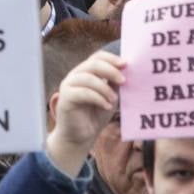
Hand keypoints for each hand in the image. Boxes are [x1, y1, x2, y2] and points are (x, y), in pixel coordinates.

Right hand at [47, 51, 124, 177]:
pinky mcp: (65, 98)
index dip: (112, 59)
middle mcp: (75, 76)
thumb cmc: (95, 115)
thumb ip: (114, 84)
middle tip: (124, 81)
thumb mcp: (109, 96)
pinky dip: (98, 98)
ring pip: (88, 78)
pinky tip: (107, 106)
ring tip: (114, 100)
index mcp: (85, 72)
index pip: (97, 57)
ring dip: (105, 88)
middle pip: (93, 64)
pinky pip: (83, 93)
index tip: (126, 64)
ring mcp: (68, 86)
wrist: (80, 136)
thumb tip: (128, 72)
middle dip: (111, 70)